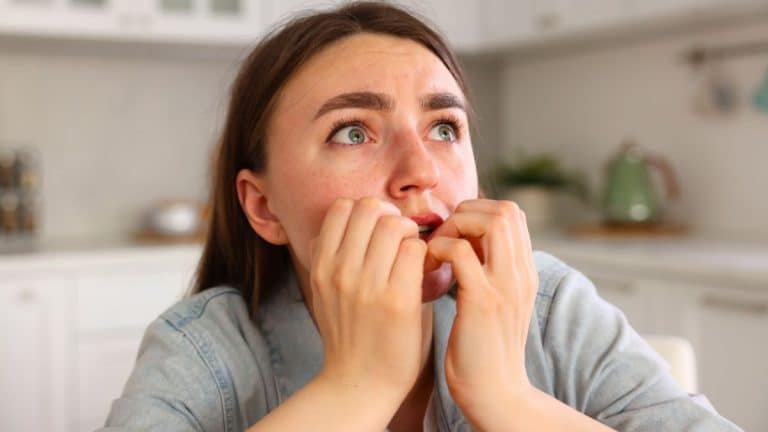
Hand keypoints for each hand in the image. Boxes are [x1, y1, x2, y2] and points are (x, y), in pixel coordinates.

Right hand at [309, 197, 426, 402]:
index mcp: (321, 265)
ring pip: (395, 224)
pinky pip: (415, 250)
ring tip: (413, 255)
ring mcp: (366, 285)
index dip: (366, 211)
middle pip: (370, 208)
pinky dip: (425, 254)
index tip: (379, 228)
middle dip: (392, 216)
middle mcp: (339, 271)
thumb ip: (333, 254)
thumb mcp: (325, 290)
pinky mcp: (396, 301)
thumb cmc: (350, 334)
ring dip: (411, 234)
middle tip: (402, 239)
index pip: (342, 207)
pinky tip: (424, 271)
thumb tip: (354, 216)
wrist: (359, 384)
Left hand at [426, 199, 538, 420]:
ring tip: (437, 250)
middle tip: (443, 237)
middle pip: (506, 209)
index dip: (478, 212)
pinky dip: (440, 249)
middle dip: (467, 211)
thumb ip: (486, 272)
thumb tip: (462, 243)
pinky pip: (461, 252)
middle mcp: (521, 273)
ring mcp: (506, 285)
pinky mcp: (484, 301)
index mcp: (523, 272)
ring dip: (457, 225)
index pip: (511, 214)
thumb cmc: (481, 350)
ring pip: (492, 220)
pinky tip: (428, 268)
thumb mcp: (493, 303)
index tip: (453, 234)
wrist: (494, 394)